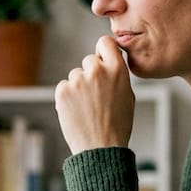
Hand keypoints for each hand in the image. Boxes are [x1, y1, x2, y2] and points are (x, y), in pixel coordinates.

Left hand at [55, 35, 134, 153]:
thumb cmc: (117, 125)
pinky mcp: (63, 91)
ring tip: (87, 108)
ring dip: (79, 87)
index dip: (103, 50)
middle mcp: (97, 71)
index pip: (105, 42)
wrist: (101, 148)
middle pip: (89, 60)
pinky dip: (68, 97)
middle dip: (91, 73)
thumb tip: (107, 61)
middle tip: (95, 95)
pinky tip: (77, 111)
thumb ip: (116, 75)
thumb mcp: (127, 96)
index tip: (102, 58)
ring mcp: (78, 80)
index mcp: (117, 70)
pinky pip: (64, 86)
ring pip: (75, 75)